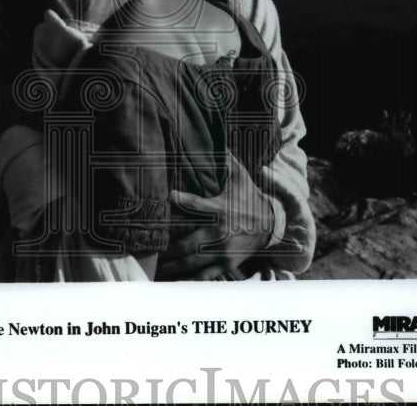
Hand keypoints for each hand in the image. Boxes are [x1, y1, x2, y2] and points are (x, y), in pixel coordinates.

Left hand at [158, 154, 274, 280]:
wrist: (271, 225)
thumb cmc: (248, 197)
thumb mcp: (240, 176)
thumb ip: (225, 160)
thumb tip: (215, 137)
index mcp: (220, 209)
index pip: (194, 204)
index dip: (177, 200)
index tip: (163, 196)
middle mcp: (220, 233)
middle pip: (186, 243)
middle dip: (166, 247)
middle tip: (146, 246)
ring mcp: (222, 252)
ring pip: (191, 263)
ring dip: (171, 266)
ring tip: (153, 267)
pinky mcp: (225, 265)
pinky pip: (202, 275)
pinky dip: (186, 279)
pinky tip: (170, 279)